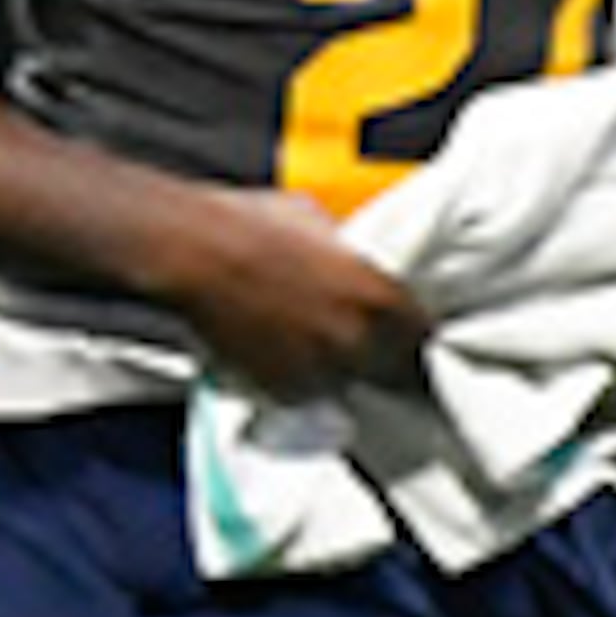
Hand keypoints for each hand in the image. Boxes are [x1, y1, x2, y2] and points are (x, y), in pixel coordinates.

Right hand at [143, 182, 434, 403]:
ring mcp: (323, 372)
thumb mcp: (320, 222)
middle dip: (383, 358)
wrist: (192, 254)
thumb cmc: (249, 226)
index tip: (401, 332)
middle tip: (358, 340)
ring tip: (308, 339)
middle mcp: (359, 342)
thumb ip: (349, 251)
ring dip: (338, 370)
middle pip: (396, 371)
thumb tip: (350, 255)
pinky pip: (307, 394)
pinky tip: (279, 350)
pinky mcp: (285, 393)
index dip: (410, 333)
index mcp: (381, 298)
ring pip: (348, 384)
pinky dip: (300, 379)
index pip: (424, 335)